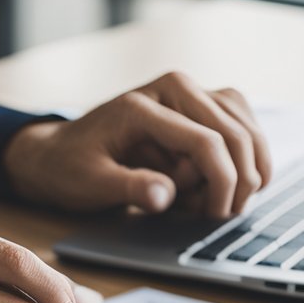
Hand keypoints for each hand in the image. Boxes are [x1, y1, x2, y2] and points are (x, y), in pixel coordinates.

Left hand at [4, 72, 272, 218]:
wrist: (58, 153)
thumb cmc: (71, 168)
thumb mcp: (91, 184)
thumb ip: (129, 188)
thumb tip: (165, 196)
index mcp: (142, 104)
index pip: (205, 141)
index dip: (222, 182)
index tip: (217, 215)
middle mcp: (173, 87)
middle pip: (235, 132)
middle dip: (238, 179)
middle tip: (220, 214)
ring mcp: (189, 93)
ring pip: (245, 127)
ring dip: (244, 168)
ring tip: (215, 200)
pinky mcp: (200, 105)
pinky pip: (241, 127)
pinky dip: (242, 158)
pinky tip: (223, 184)